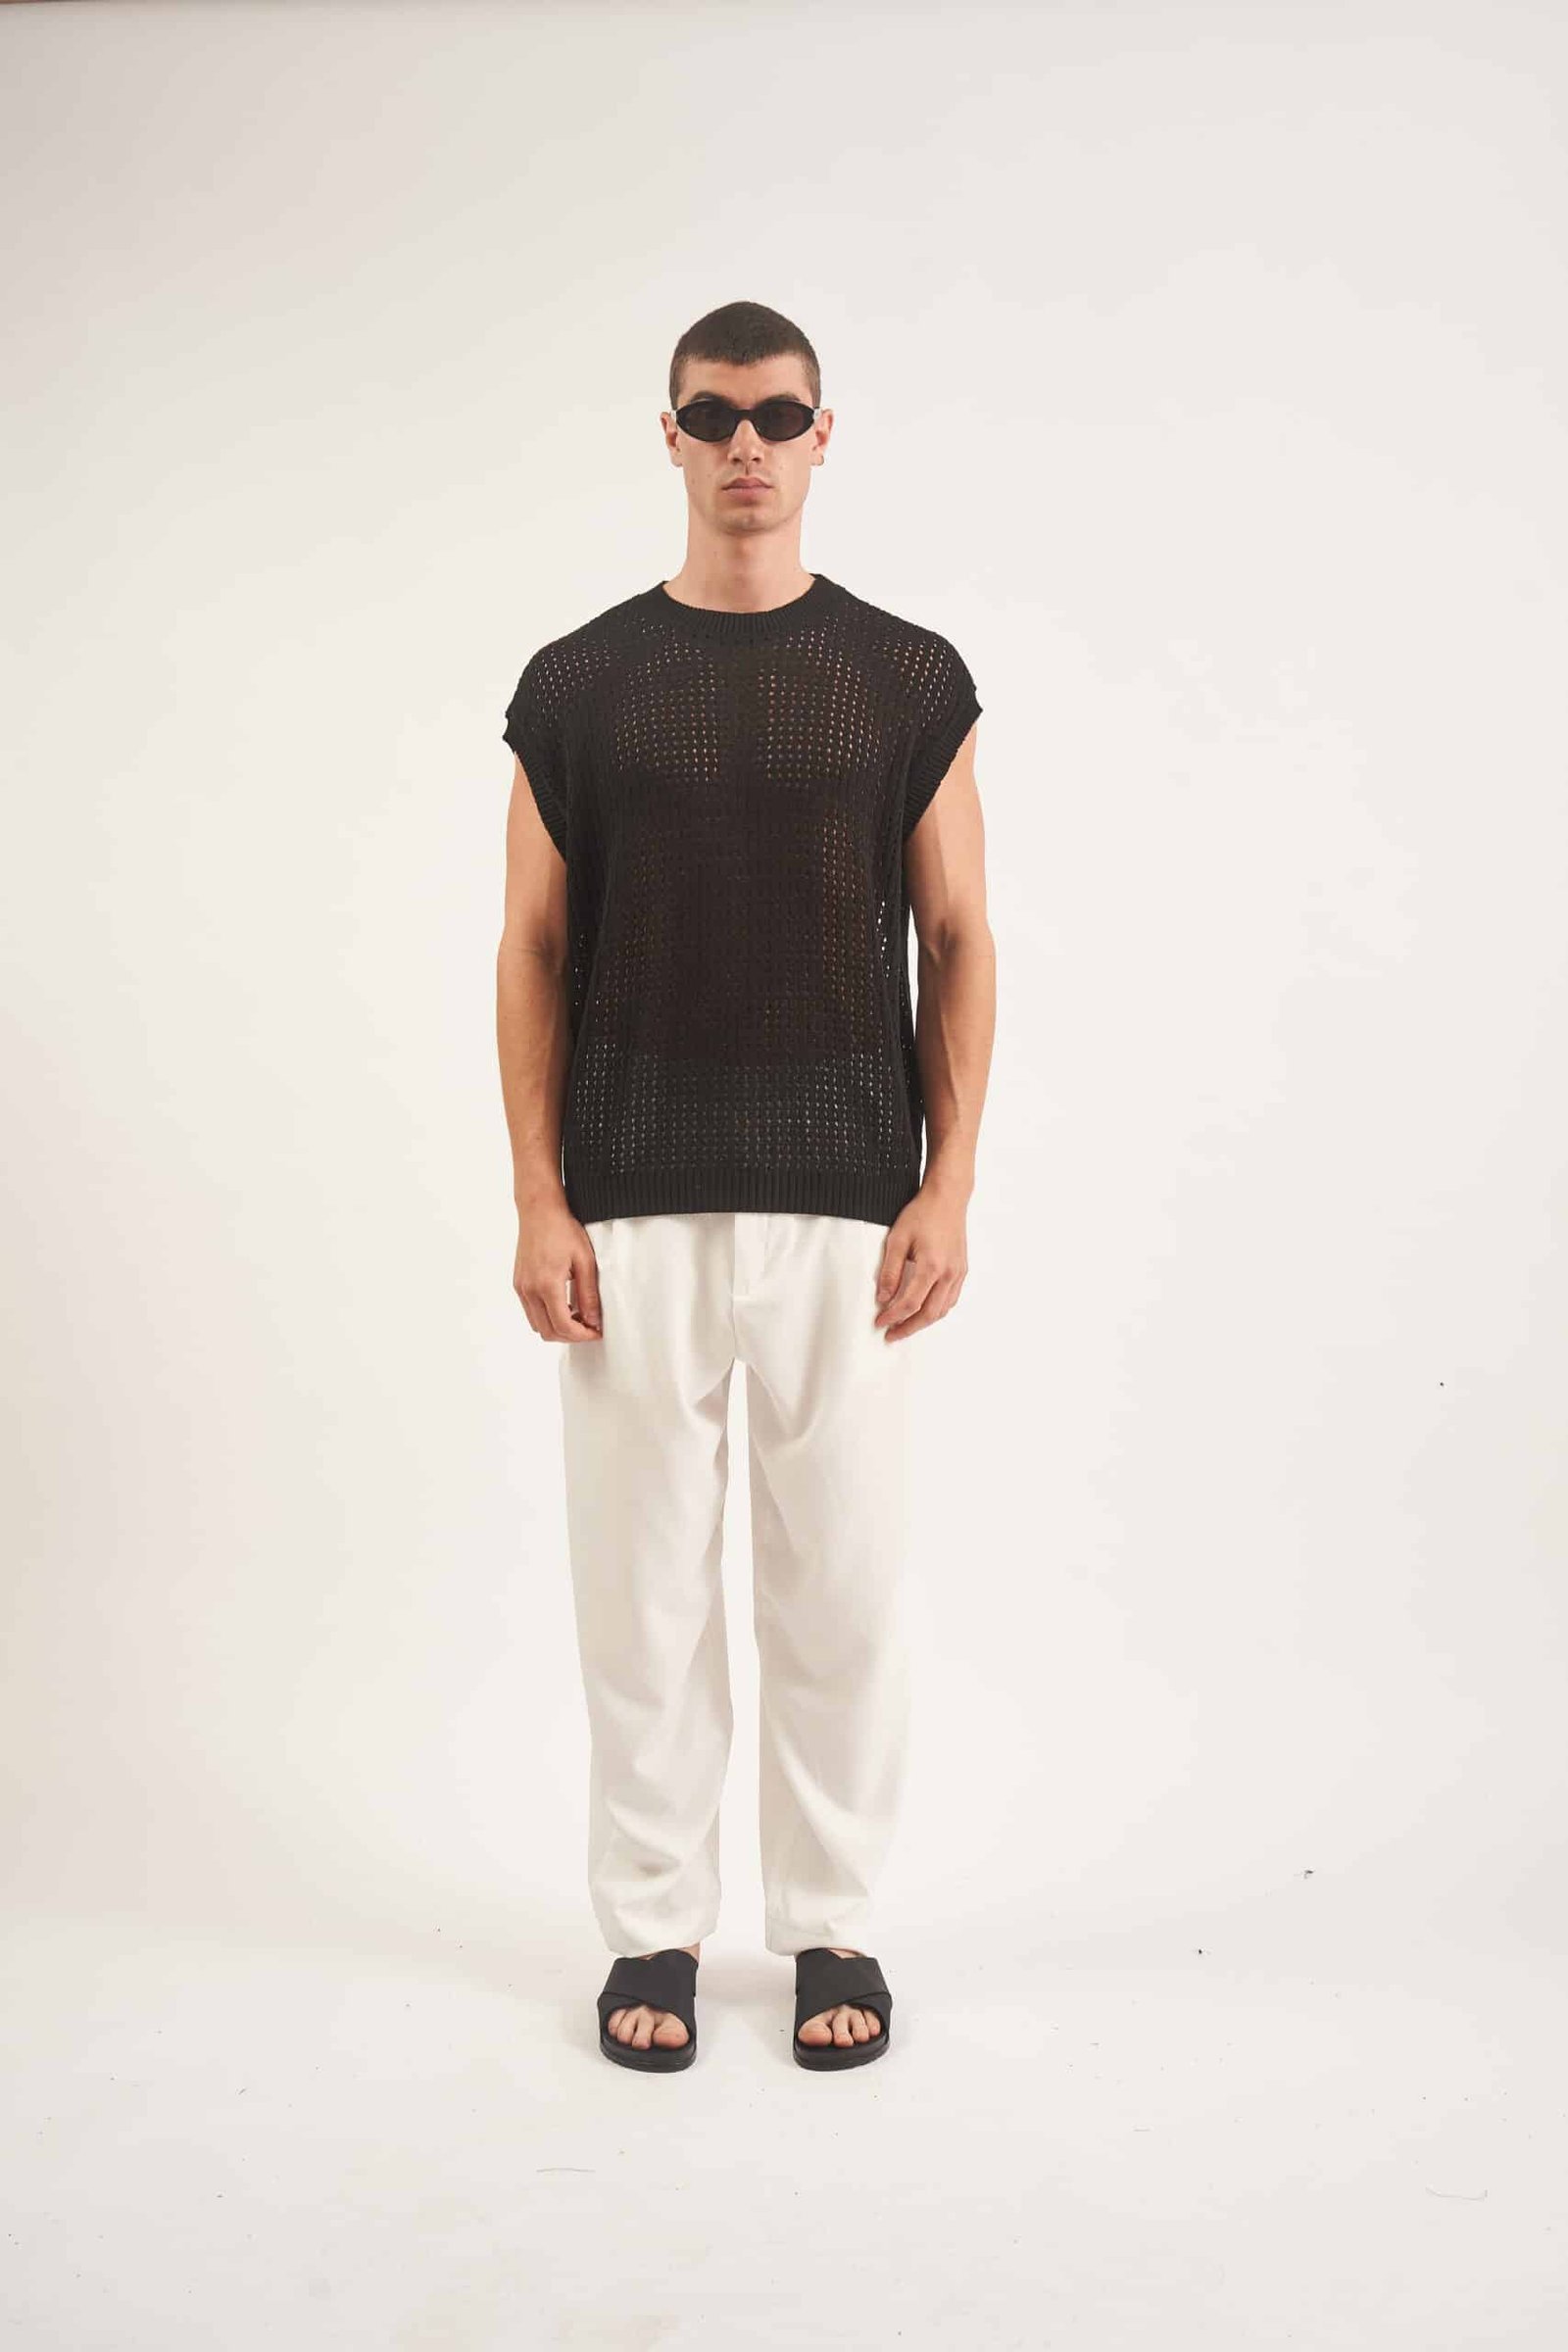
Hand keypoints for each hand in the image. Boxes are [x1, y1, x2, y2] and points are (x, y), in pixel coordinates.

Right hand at [514, 1207, 602, 1341]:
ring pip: (537, 1325)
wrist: (539, 1211)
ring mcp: (521, 1288)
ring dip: (557, 1327)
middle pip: (548, 1332)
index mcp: (547, 1285)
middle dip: (570, 1336)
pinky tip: (562, 1305)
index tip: (596, 1331)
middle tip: (589, 1327)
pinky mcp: (518, 1284)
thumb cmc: (562, 1230)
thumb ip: (589, 1294)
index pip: (563, 1326)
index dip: (582, 1335)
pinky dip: (546, 1316)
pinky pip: (530, 1312)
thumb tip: (593, 1320)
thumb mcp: (585, 1261)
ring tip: (577, 1315)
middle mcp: (529, 1290)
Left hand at [874, 1180, 968, 1340]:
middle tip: (891, 1335)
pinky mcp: (962, 1270)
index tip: (879, 1322)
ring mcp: (958, 1273)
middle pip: (929, 1313)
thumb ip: (890, 1271)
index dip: (893, 1316)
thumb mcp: (897, 1239)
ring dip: (923, 1322)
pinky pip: (951, 1299)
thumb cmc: (922, 1214)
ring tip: (905, 1326)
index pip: (910, 1303)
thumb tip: (883, 1298)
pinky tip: (924, 1311)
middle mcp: (949, 1274)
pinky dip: (936, 1310)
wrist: (948, 1199)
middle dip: (908, 1328)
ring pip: (942, 1310)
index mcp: (931, 1266)